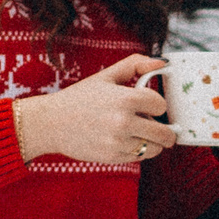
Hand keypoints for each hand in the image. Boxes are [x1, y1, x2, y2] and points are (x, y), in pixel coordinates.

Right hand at [16, 54, 177, 164]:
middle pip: (165, 133)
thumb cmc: (80, 98)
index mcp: (125, 99)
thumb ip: (135, 64)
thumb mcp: (106, 76)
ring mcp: (118, 142)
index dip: (156, 105)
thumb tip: (162, 61)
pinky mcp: (112, 157)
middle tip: (162, 128)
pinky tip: (126, 141)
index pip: (161, 105)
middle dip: (167, 131)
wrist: (52, 123)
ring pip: (154, 149)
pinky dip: (138, 150)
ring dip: (153, 142)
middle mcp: (124, 122)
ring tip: (142, 134)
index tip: (149, 106)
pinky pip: (138, 157)